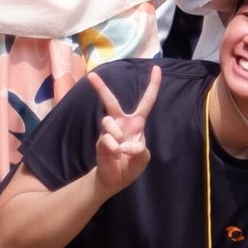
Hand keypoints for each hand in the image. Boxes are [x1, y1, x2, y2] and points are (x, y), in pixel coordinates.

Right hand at [87, 65, 161, 195]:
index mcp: (137, 123)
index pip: (147, 101)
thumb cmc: (131, 164)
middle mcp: (121, 123)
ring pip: (109, 123)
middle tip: (91, 76)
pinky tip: (116, 156)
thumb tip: (124, 145)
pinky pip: (107, 140)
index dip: (153, 85)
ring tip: (121, 151)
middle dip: (101, 88)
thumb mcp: (143, 158)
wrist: (114, 179)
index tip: (156, 68)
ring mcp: (109, 131)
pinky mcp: (101, 141)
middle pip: (111, 102)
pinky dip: (115, 150)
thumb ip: (140, 150)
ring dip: (118, 137)